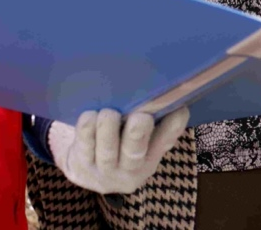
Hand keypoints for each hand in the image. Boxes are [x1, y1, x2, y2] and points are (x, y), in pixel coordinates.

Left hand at [48, 107, 189, 194]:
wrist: (84, 169)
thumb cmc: (116, 142)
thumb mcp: (135, 138)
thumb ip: (148, 120)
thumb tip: (160, 88)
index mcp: (150, 157)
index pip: (165, 141)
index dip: (173, 127)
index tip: (179, 108)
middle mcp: (131, 169)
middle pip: (135, 153)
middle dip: (138, 135)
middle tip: (140, 117)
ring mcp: (105, 171)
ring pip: (108, 151)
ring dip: (108, 129)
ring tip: (109, 113)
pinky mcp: (82, 167)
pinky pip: (84, 146)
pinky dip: (87, 129)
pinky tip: (89, 115)